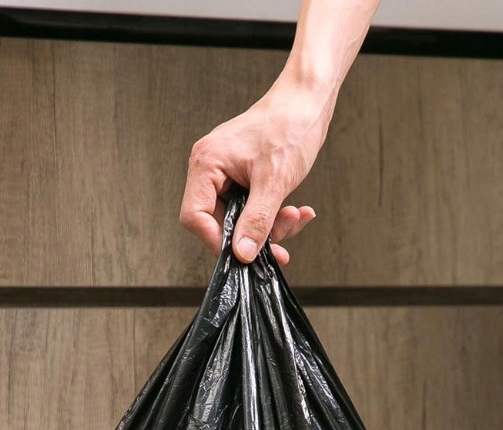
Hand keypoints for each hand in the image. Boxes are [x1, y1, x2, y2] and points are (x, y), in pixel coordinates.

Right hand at [180, 80, 331, 264]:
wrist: (308, 101)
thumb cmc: (289, 126)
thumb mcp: (274, 182)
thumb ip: (256, 221)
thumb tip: (242, 253)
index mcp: (206, 164)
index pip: (194, 217)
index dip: (217, 241)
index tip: (243, 255)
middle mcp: (211, 170)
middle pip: (219, 223)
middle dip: (253, 236)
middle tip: (281, 243)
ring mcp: (227, 175)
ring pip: (240, 221)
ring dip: (270, 227)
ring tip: (295, 217)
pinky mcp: (243, 179)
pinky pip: (253, 210)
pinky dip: (275, 217)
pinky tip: (298, 211)